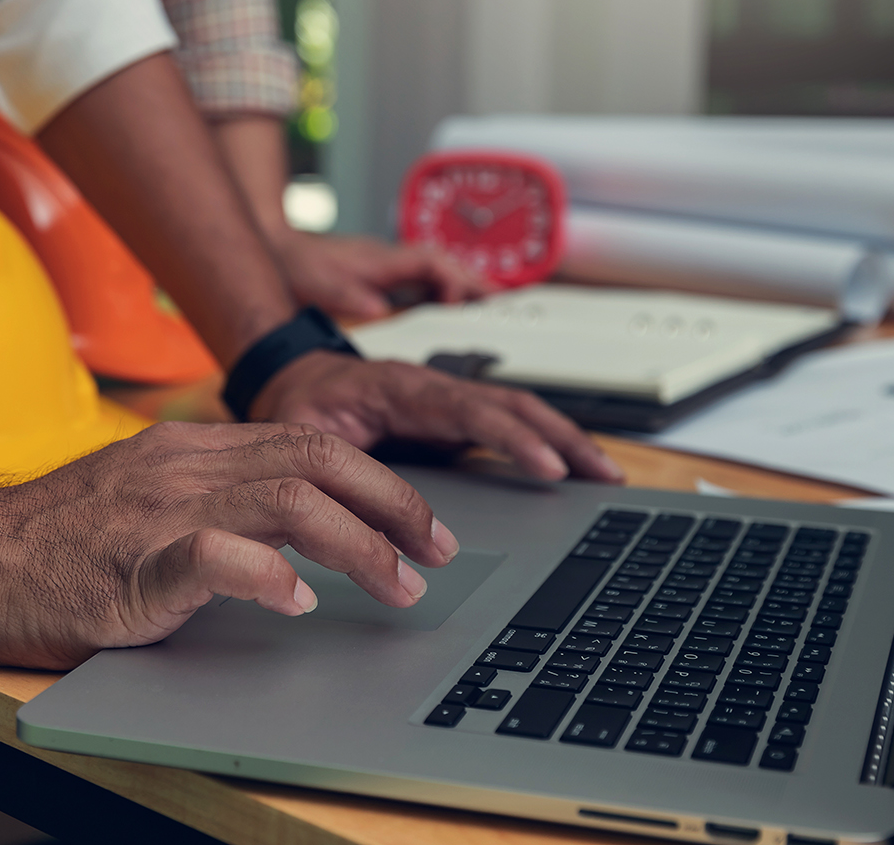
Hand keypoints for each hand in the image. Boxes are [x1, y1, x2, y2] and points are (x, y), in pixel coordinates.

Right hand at [0, 422, 459, 668]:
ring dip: (358, 545)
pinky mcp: (134, 563)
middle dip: (394, 504)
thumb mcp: (145, 497)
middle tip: (438, 549)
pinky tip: (298, 600)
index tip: (421, 523)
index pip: (310, 443)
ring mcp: (159, 510)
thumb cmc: (54, 542)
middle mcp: (184, 467)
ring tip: (398, 583)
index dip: (380, 481)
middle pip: (317, 460)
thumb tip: (292, 527)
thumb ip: (214, 496)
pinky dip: (268, 575)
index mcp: (191, 448)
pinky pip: (215, 556)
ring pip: (288, 503)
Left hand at [251, 351, 625, 484]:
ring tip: (603, 474)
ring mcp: (448, 397)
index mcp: (402, 387)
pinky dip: (543, 441)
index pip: (472, 409)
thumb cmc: (296, 404)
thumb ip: (329, 469)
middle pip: (514, 404)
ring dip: (564, 439)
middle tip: (603, 476)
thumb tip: (359, 515)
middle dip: (564, 438)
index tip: (549, 468)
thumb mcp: (301, 435)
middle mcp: (434, 386)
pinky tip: (566, 467)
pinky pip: (506, 421)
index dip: (514, 439)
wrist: (289, 378)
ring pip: (519, 410)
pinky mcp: (453, 414)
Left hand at [274, 229, 493, 320]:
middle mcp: (394, 260)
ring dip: (465, 288)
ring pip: (440, 274)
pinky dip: (445, 293)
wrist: (281, 250)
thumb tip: (377, 311)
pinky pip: (426, 283)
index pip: (433, 265)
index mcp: (385, 259)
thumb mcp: (321, 284)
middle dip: (477, 283)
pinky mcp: (386, 277)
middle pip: (447, 267)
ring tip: (493, 309)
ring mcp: (392, 267)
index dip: (454, 281)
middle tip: (507, 303)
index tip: (464, 304)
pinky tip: (453, 310)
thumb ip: (349, 297)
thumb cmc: (300, 264)